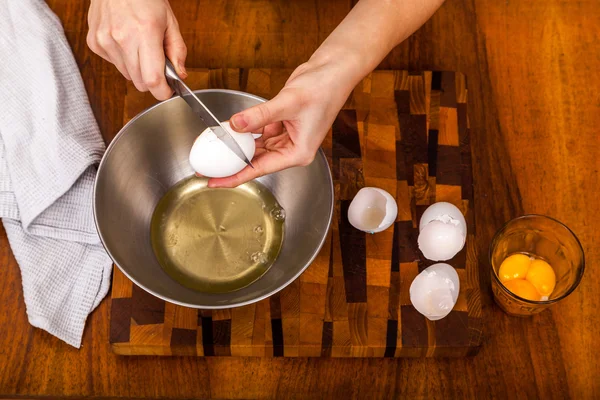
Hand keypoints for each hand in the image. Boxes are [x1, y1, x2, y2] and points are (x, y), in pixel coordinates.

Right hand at [86, 0, 186, 99]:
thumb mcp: (170, 21)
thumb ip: (178, 50)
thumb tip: (180, 74)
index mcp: (145, 33)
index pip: (152, 80)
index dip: (163, 92)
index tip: (168, 91)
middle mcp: (122, 39)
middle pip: (140, 83)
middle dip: (152, 79)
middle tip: (157, 64)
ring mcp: (105, 41)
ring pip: (127, 75)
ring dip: (137, 69)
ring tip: (140, 46)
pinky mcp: (95, 43)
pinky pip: (114, 64)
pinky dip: (122, 59)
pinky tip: (125, 41)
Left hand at [206, 58, 356, 187]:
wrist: (332, 70)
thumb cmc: (323, 89)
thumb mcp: (288, 103)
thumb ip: (259, 116)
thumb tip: (235, 125)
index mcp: (298, 153)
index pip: (260, 169)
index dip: (236, 177)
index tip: (216, 182)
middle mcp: (291, 148)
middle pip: (256, 161)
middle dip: (232, 163)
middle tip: (207, 169)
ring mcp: (286, 137)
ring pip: (255, 146)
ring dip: (236, 146)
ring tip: (213, 150)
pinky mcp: (281, 124)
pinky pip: (257, 131)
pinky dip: (243, 129)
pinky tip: (228, 130)